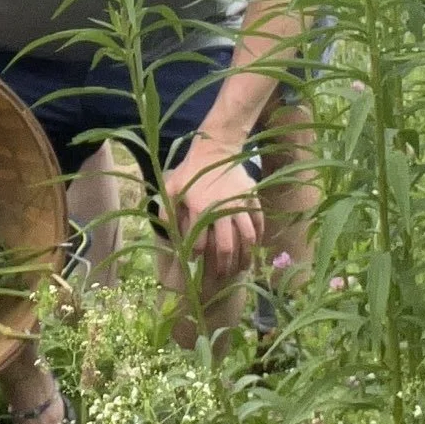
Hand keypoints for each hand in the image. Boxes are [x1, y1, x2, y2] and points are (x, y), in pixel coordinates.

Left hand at [162, 135, 262, 285]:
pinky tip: (254, 248)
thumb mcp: (171, 187)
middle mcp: (221, 209)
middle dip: (223, 265)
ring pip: (247, 238)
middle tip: (222, 275)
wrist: (216, 148)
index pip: (199, 243)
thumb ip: (165, 211)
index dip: (196, 257)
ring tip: (242, 268)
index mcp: (199, 208)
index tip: (195, 263)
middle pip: (226, 247)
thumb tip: (169, 235)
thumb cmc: (191, 170)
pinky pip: (259, 222)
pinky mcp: (252, 198)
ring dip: (245, 256)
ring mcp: (240, 204)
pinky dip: (258, 237)